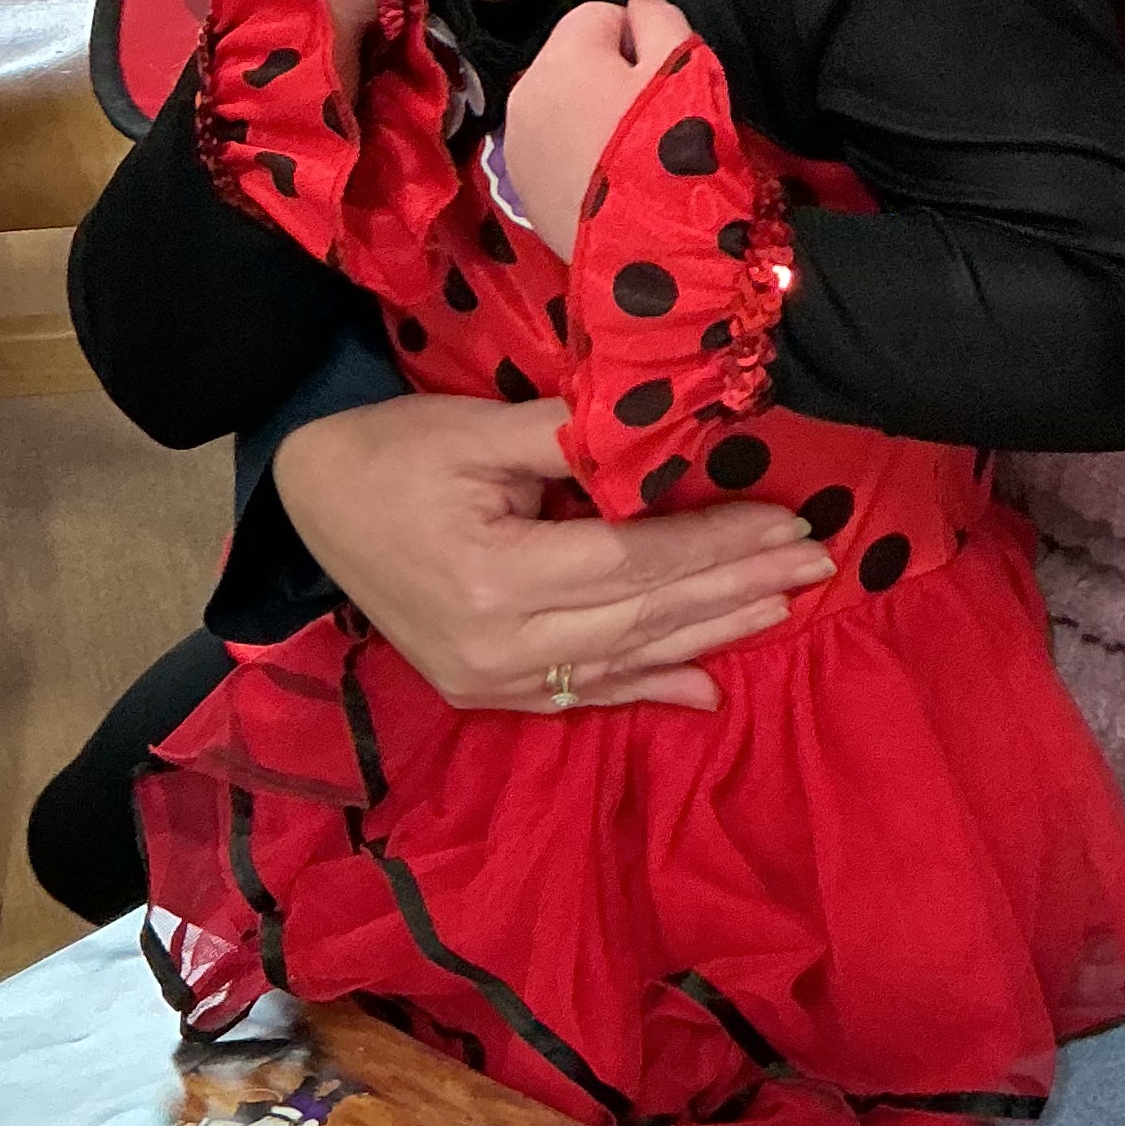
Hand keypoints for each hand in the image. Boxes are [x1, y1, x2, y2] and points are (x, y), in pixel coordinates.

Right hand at [273, 389, 830, 711]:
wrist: (308, 503)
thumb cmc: (391, 452)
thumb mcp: (474, 430)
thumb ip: (569, 440)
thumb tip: (663, 433)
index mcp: (495, 577)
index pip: (633, 560)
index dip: (714, 543)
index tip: (787, 521)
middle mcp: (496, 646)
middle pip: (641, 616)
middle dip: (736, 587)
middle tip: (816, 563)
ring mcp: (488, 679)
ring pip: (623, 659)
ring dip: (709, 635)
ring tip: (782, 607)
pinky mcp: (483, 691)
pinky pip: (580, 696)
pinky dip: (647, 690)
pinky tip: (706, 692)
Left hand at [503, 0, 696, 257]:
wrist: (651, 250)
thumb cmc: (673, 146)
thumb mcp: (685, 69)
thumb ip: (661, 19)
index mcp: (561, 55)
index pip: (599, 15)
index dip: (640, 40)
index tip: (664, 79)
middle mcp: (523, 91)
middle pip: (571, 59)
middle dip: (607, 76)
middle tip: (649, 118)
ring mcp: (515, 144)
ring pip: (557, 104)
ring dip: (588, 114)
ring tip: (627, 152)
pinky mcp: (520, 188)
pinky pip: (549, 147)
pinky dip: (573, 152)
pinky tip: (606, 180)